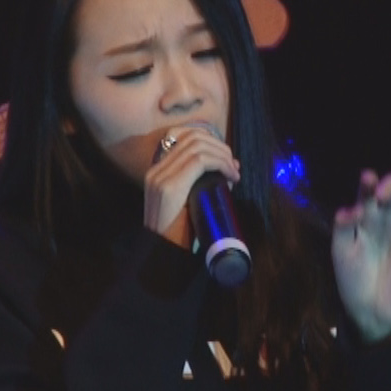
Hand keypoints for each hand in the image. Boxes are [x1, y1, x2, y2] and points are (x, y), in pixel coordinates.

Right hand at [142, 124, 239, 247]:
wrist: (163, 253)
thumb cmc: (177, 234)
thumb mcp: (186, 203)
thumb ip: (195, 185)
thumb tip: (221, 174)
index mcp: (156, 173)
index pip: (181, 138)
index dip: (209, 142)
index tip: (226, 158)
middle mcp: (155, 171)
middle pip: (192, 138)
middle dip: (219, 147)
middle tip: (234, 165)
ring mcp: (160, 177)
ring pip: (198, 146)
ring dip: (223, 156)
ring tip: (234, 172)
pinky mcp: (170, 186)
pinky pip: (201, 160)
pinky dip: (221, 164)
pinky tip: (231, 177)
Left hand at [332, 169, 390, 342]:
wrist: (371, 306)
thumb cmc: (352, 277)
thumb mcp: (341, 251)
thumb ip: (343, 227)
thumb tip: (349, 209)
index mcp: (365, 216)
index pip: (368, 193)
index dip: (369, 183)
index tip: (368, 178)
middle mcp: (386, 217)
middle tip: (385, 192)